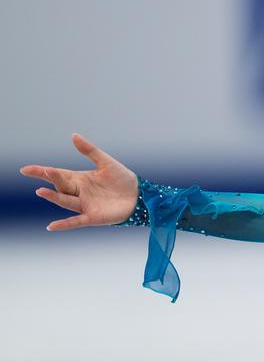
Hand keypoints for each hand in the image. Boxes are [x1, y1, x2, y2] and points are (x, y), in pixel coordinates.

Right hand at [19, 133, 138, 230]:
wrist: (139, 195)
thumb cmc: (122, 179)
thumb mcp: (106, 162)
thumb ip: (90, 151)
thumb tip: (73, 135)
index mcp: (80, 179)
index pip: (58, 174)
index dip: (42, 172)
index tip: (26, 169)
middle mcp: (79, 193)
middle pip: (61, 186)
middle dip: (53, 179)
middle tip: (45, 172)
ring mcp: (85, 205)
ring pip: (65, 201)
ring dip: (54, 197)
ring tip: (41, 191)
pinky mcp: (93, 217)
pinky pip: (75, 222)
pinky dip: (64, 224)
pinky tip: (51, 226)